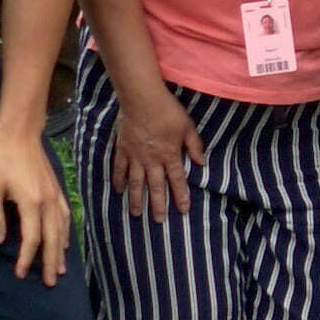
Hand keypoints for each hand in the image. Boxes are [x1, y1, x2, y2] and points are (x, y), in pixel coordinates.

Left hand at [0, 124, 71, 283]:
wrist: (20, 136)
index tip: (20, 273)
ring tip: (61, 269)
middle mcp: (48, 202)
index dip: (26, 258)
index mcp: (32, 203)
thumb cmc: (2, 161)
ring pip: (62, 230)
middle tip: (50, 282)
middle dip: (51, 262)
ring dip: (61, 251)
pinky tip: (64, 241)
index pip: (31, 239)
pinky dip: (65, 233)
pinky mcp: (56, 190)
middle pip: (52, 240)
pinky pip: (65, 217)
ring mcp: (55, 196)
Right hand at [108, 85, 202, 222]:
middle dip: (158, 205)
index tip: (183, 210)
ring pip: (135, 183)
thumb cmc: (168, 111)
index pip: (177, 180)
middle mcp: (152, 160)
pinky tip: (118, 191)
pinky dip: (118, 180)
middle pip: (155, 187)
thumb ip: (194, 146)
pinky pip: (119, 169)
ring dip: (136, 199)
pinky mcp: (122, 149)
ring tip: (136, 214)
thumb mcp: (188, 127)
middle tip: (158, 221)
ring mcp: (135, 156)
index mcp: (170, 155)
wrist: (142, 99)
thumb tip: (202, 163)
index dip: (181, 196)